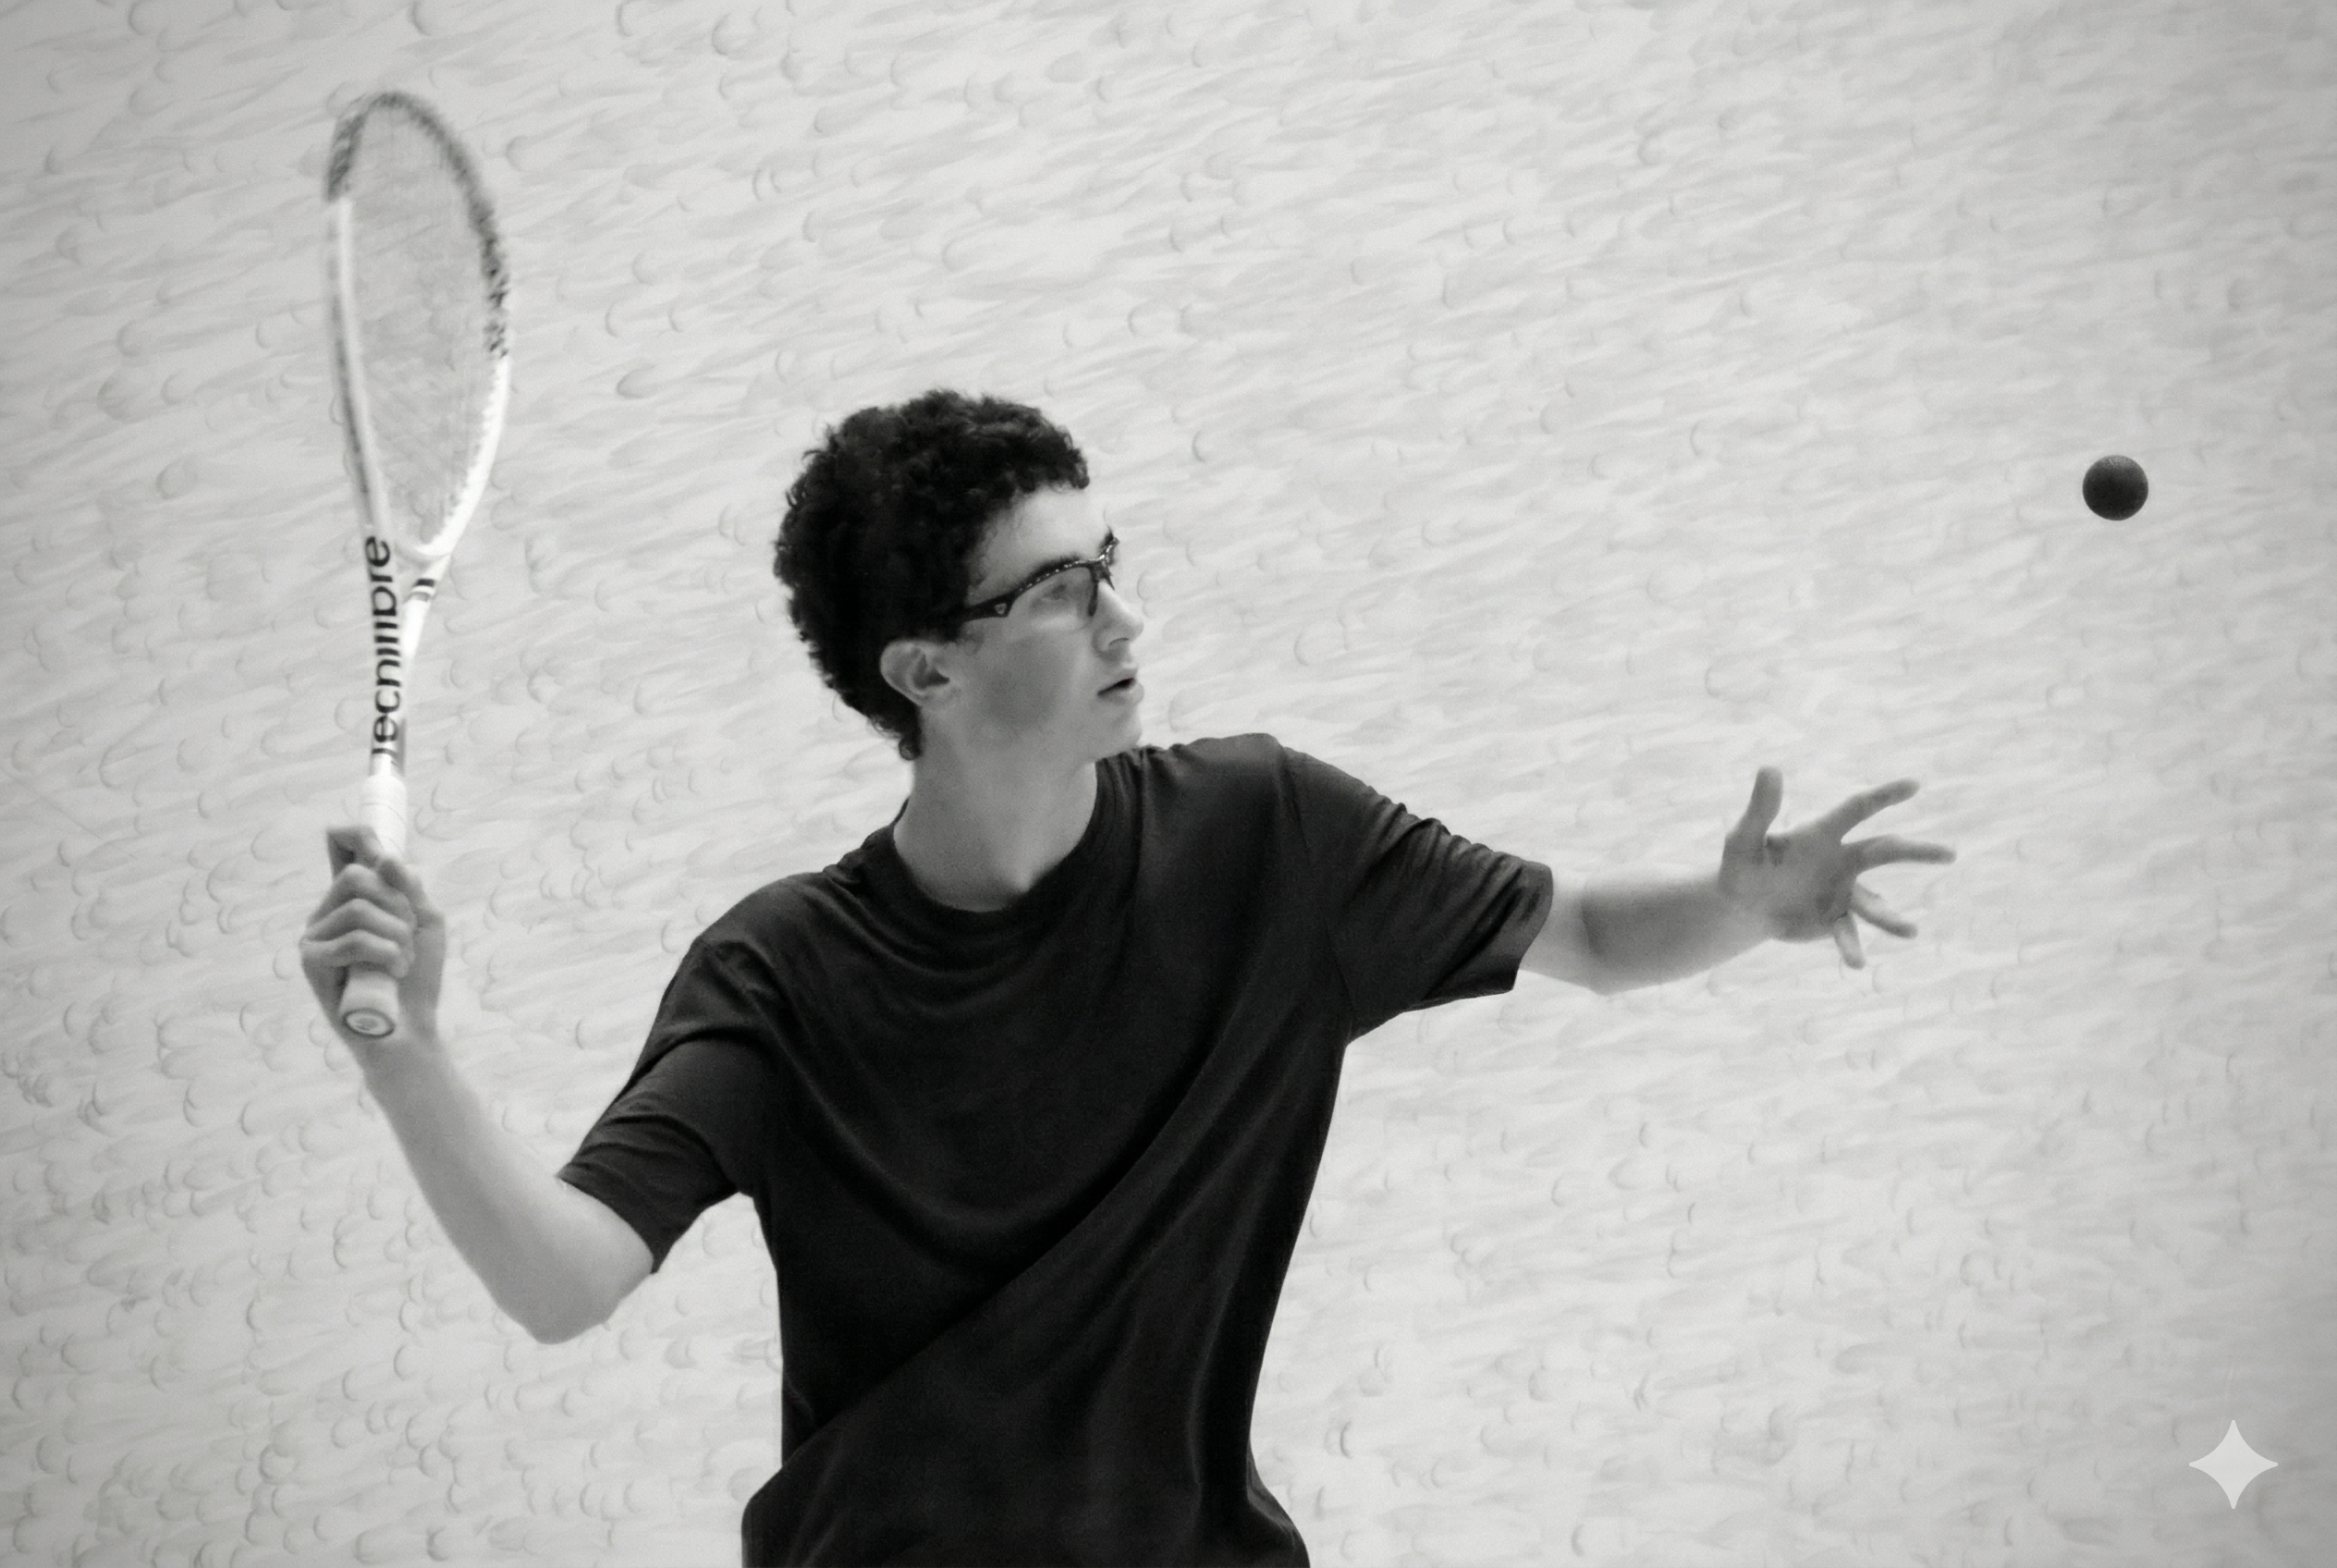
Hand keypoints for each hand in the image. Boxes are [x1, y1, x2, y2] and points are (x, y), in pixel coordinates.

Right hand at [299, 825, 446, 1056]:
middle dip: (397, 905)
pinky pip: (353, 940)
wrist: (410, 1027)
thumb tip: (386, 857)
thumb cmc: (416, 977)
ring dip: (397, 937)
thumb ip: (409, 888)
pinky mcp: (311, 962)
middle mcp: (329, 912)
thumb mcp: (425, 924)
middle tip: (408, 936)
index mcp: (354, 898)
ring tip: (402, 962)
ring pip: (359, 909)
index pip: (344, 850)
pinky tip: (392, 973)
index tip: (359, 834)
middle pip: (358, 876)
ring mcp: (315, 936)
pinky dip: (386, 954)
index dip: (353, 835)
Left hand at [1717, 768, 1954, 968]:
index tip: (1914, 785)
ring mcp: (1841, 893)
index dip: (1884, 796)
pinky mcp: (1833, 920)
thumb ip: (1760, 809)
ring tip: (1910, 931)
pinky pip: (1847, 935)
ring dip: (1891, 918)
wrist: (1741, 906)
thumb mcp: (1743, 839)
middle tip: (1950, 854)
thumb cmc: (1742, 865)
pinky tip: (1856, 965)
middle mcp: (1841, 861)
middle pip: (1884, 851)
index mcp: (1822, 835)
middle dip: (1916, 852)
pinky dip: (1851, 949)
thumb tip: (1770, 768)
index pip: (1857, 810)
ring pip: (1874, 904)